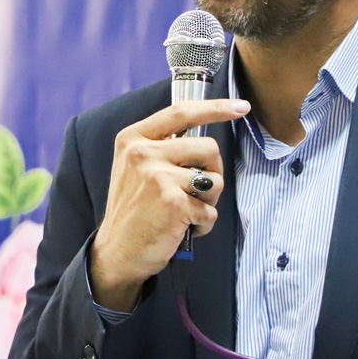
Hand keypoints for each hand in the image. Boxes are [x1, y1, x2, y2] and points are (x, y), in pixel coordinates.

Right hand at [89, 98, 249, 310]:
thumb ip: (162, 146)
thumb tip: (203, 134)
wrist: (117, 252)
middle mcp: (143, 153)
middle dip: (213, 172)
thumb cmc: (134, 211)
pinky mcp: (173, 203)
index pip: (181, 112)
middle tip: (195, 193)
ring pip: (215, 180)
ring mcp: (157, 177)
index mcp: (133, 138)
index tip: (240, 107)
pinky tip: (183, 229)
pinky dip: (203, 224)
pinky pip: (210, 211)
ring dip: (209, 201)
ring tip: (186, 211)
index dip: (215, 107)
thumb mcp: (135, 167)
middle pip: (208, 147)